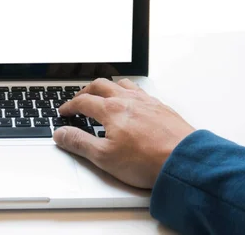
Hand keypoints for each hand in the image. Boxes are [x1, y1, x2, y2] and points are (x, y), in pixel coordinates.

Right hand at [53, 78, 194, 188]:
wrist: (184, 161)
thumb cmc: (147, 160)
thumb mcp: (104, 157)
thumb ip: (79, 143)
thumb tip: (60, 134)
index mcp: (111, 110)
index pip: (83, 101)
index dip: (70, 106)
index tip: (64, 111)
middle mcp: (127, 100)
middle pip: (100, 85)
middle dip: (86, 91)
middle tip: (79, 99)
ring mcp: (146, 102)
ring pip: (122, 84)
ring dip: (108, 87)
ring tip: (104, 94)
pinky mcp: (161, 107)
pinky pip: (141, 91)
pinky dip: (129, 92)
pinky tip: (133, 102)